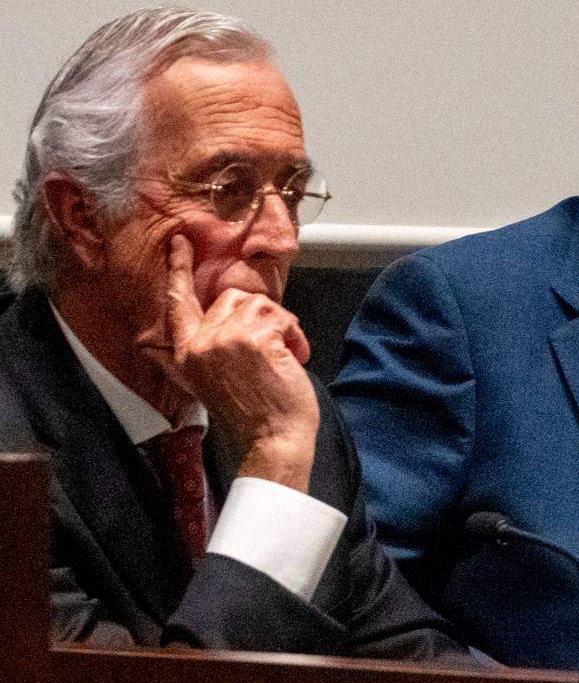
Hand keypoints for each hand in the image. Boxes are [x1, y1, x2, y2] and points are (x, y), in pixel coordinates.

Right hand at [138, 236, 318, 489]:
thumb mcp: (215, 378)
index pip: (178, 304)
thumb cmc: (253, 412)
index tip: (180, 242)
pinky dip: (295, 336)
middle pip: (231, 298)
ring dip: (280, 327)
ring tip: (283, 358)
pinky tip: (294, 359)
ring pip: (259, 303)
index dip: (179, 271)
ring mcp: (226, 339)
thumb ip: (212, 346)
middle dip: (260, 315)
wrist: (271, 439)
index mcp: (187, 353)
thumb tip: (229, 314)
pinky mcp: (255, 339)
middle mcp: (201, 343)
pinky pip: (282, 317)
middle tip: (274, 347)